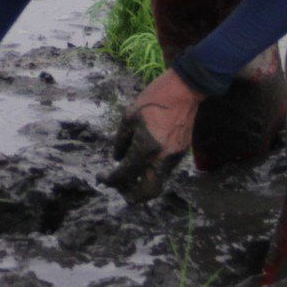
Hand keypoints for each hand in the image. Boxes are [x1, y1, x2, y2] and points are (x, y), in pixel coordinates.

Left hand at [100, 69, 205, 202]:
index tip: (102, 178)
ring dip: (143, 187)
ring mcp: (174, 158)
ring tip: (130, 179)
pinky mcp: (181, 154)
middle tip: (120, 189)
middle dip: (131, 195)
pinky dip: (153, 176)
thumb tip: (117, 159)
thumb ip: (121, 141)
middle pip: (147, 192)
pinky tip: (143, 166)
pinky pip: (165, 173)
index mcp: (145, 148)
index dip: (110, 180)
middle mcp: (161, 158)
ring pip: (158, 185)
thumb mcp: (129, 116)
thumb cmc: (153, 99)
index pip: (124, 174)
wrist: (184, 91)